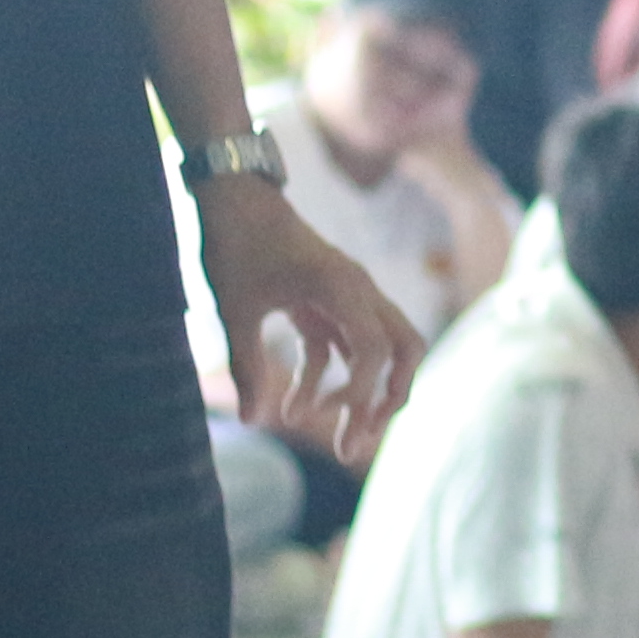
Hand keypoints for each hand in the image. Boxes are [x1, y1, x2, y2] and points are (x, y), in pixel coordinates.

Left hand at [200, 182, 429, 468]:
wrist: (234, 195)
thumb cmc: (234, 245)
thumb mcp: (233, 308)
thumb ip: (246, 365)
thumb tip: (253, 422)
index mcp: (341, 287)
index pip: (374, 349)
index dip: (359, 392)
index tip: (328, 424)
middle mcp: (358, 291)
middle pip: (404, 350)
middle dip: (388, 400)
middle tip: (356, 442)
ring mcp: (350, 296)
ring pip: (385, 351)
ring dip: (368, 394)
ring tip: (341, 436)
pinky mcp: (333, 302)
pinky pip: (347, 348)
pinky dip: (331, 379)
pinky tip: (295, 408)